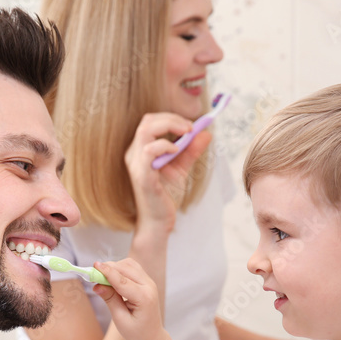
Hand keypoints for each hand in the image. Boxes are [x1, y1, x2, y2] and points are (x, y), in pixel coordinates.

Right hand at [93, 258, 166, 339]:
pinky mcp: (146, 281)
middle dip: (108, 268)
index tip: (94, 266)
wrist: (151, 338)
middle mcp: (149, 287)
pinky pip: (132, 268)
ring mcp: (149, 283)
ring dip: (114, 267)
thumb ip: (110, 299)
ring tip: (101, 277)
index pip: (123, 281)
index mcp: (144, 298)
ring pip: (129, 265)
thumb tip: (97, 285)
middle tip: (92, 275)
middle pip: (126, 268)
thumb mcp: (120, 319)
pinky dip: (120, 269)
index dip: (107, 272)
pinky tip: (111, 278)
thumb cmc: (136, 333)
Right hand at [125, 112, 212, 234]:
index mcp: (140, 150)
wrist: (159, 222)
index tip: (191, 125)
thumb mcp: (182, 168)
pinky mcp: (142, 176)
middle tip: (191, 127)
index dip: (171, 118)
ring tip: (186, 135)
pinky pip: (149, 152)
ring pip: (145, 131)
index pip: (150, 122)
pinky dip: (165, 146)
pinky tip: (177, 152)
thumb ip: (192, 150)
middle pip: (147, 122)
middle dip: (171, 119)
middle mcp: (134, 154)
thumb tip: (206, 133)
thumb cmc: (166, 196)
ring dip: (169, 127)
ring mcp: (136, 165)